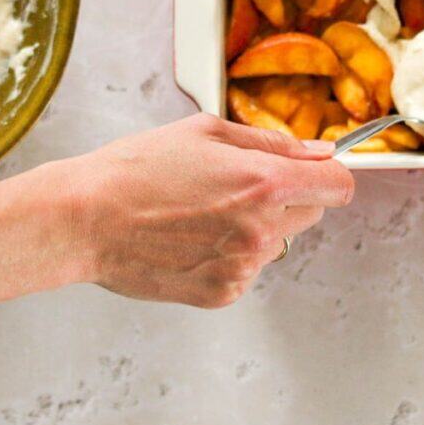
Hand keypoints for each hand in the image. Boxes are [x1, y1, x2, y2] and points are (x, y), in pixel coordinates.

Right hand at [74, 113, 353, 307]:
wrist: (85, 219)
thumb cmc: (134, 169)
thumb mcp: (204, 132)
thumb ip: (270, 142)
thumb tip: (316, 151)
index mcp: (263, 182)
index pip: (338, 186)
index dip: (326, 173)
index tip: (310, 169)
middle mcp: (261, 229)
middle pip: (311, 213)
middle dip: (288, 195)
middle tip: (238, 183)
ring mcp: (242, 266)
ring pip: (277, 241)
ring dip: (256, 225)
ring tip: (203, 210)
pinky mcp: (222, 292)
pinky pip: (247, 268)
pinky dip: (230, 252)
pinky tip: (191, 235)